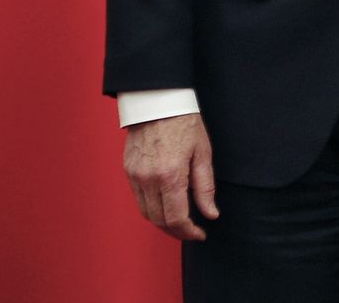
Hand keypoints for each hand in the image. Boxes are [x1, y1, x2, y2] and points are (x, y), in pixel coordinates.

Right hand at [124, 113, 218, 240]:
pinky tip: (165, 204)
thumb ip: (205, 187)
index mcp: (170, 176)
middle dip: (176, 231)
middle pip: (158, 220)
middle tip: (192, 231)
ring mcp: (135, 176)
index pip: (176, 217)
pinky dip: (151, 208)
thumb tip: (211, 214)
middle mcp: (148, 180)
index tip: (200, 234)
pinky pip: (138, 199)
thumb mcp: (203, 154)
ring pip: (146, 212)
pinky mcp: (128, 171)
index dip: (188, 232)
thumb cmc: (185, 124)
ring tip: (180, 222)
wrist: (158, 103)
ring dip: (162, 222)